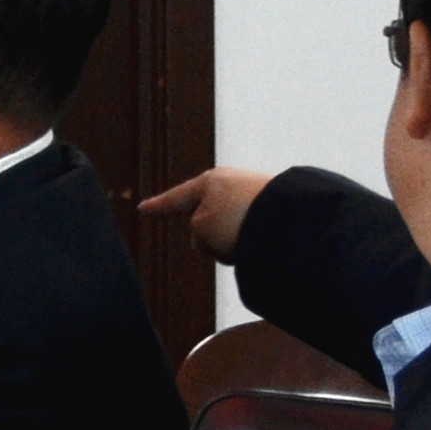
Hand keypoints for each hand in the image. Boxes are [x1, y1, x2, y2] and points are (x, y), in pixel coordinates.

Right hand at [143, 165, 271, 262]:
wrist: (288, 216)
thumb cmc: (239, 220)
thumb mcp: (202, 232)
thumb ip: (199, 236)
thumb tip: (216, 240)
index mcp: (207, 182)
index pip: (174, 198)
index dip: (157, 206)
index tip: (142, 209)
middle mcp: (231, 182)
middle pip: (207, 216)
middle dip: (209, 233)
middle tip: (220, 247)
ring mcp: (256, 192)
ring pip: (233, 227)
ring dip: (235, 241)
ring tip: (247, 247)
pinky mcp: (279, 206)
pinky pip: (257, 230)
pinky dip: (255, 240)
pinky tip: (263, 244)